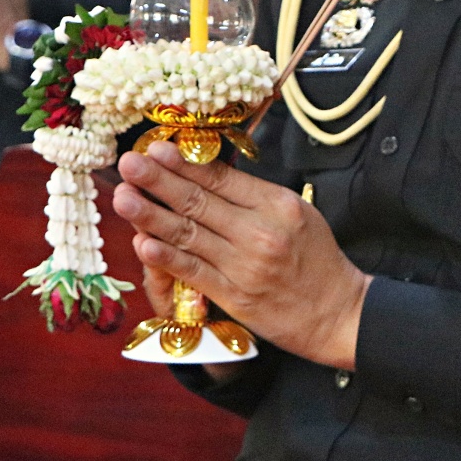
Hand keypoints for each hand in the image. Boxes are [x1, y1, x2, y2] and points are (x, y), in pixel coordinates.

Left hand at [114, 140, 369, 370]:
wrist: (337, 311)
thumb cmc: (317, 260)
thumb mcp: (298, 214)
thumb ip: (256, 197)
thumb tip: (208, 175)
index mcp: (277, 204)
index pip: (222, 178)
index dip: (185, 163)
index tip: (155, 148)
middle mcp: (260, 231)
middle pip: (199, 201)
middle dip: (158, 180)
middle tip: (128, 163)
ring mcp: (245, 265)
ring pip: (189, 234)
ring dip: (150, 214)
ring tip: (123, 197)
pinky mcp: (235, 296)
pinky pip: (193, 271)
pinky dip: (166, 257)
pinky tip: (142, 242)